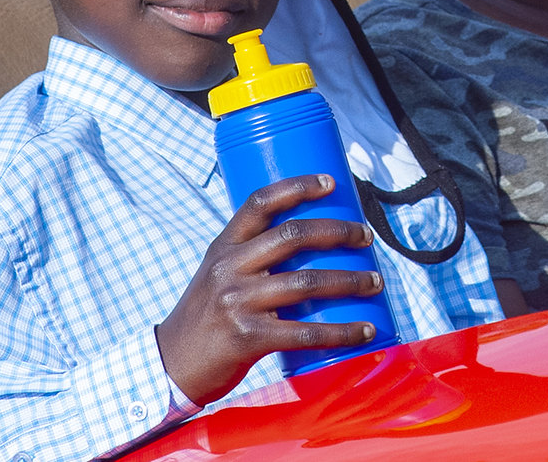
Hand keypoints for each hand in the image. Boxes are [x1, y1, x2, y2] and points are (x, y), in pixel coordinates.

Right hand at [157, 174, 384, 403]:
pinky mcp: (248, 338)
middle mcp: (229, 268)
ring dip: (351, 281)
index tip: (330, 182)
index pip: (260, 202)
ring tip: (375, 282)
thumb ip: (252, 258)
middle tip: (366, 237)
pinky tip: (365, 331)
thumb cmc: (205, 317)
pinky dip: (342, 331)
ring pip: (307, 281)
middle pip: (293, 236)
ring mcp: (237, 302)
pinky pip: (305, 332)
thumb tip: (309, 244)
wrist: (172, 365)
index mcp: (223, 246)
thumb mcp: (218, 274)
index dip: (297, 186)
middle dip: (338, 232)